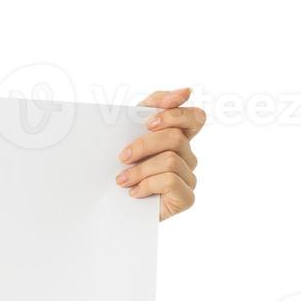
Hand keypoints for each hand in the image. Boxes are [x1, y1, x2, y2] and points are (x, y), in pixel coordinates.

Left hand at [116, 87, 206, 221]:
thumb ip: (152, 106)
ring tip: (122, 180)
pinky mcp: (186, 198)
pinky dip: (147, 184)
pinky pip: (171, 180)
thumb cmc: (118, 168)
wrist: (105, 208)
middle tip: (122, 156)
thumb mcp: (128, 132)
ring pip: (170, 160)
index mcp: (179, 138)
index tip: (149, 122)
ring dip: (139, 169)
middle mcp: (188, 156)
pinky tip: (134, 192)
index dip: (176, 114)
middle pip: (175, 137)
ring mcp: (189, 177)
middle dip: (143, 145)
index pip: (195, 117)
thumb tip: (185, 92)